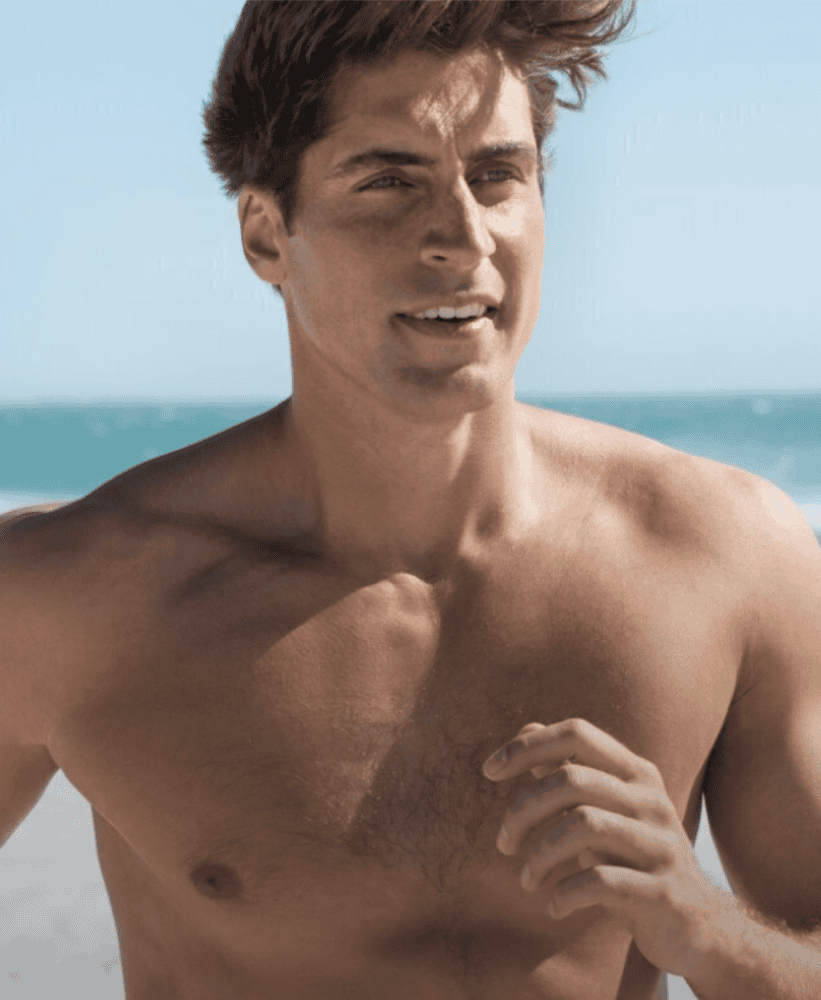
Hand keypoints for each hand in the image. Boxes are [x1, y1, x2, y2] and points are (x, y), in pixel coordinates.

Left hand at [482, 718, 729, 978]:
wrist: (700, 925)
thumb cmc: (635, 860)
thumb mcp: (606, 811)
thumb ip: (571, 772)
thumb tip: (527, 730)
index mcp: (636, 773)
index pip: (576, 733)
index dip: (528, 746)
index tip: (489, 771)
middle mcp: (651, 799)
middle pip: (571, 779)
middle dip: (524, 809)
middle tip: (504, 842)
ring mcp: (661, 844)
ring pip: (583, 825)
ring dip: (540, 854)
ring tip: (526, 879)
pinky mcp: (663, 891)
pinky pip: (602, 880)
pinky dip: (566, 893)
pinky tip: (554, 904)